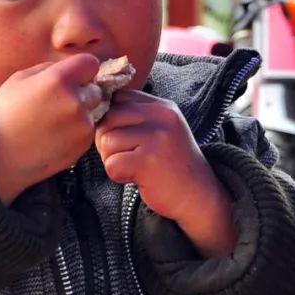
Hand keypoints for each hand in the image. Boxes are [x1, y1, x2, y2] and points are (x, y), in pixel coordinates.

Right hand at [0, 55, 100, 202]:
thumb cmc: (5, 114)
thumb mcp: (19, 79)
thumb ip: (49, 69)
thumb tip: (69, 68)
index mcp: (59, 80)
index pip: (91, 63)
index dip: (81, 69)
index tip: (71, 76)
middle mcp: (75, 102)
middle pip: (95, 89)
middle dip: (81, 92)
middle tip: (57, 102)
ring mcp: (82, 126)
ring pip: (93, 110)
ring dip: (80, 112)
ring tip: (53, 121)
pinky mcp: (83, 145)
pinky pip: (88, 130)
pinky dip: (77, 131)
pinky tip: (55, 135)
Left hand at [94, 90, 236, 256]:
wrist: (199, 195)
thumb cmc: (172, 165)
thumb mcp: (161, 130)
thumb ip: (136, 117)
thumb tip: (95, 111)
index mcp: (161, 106)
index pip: (118, 98)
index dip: (111, 119)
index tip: (123, 138)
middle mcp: (160, 116)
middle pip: (107, 119)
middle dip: (106, 141)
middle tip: (125, 157)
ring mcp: (156, 137)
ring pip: (106, 141)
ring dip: (112, 159)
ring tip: (133, 167)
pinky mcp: (149, 160)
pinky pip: (112, 164)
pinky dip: (117, 175)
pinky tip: (136, 178)